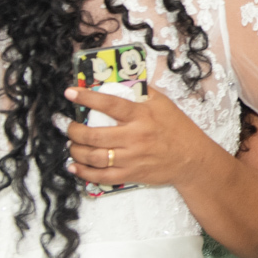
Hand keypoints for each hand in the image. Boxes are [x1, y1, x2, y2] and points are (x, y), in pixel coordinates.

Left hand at [64, 85, 224, 187]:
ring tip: (70, 144)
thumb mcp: (163, 103)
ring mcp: (131, 158)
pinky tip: (74, 166)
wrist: (192, 158)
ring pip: (93, 157)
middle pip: (94, 135)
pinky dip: (84, 172)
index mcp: (141, 116)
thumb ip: (141, 92)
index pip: (109, 104)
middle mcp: (134, 137)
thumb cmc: (177, 128)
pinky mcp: (131, 174)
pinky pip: (101, 176)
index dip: (87, 97)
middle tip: (65, 125)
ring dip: (75, 150)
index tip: (70, 92)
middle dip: (73, 130)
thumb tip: (118, 81)